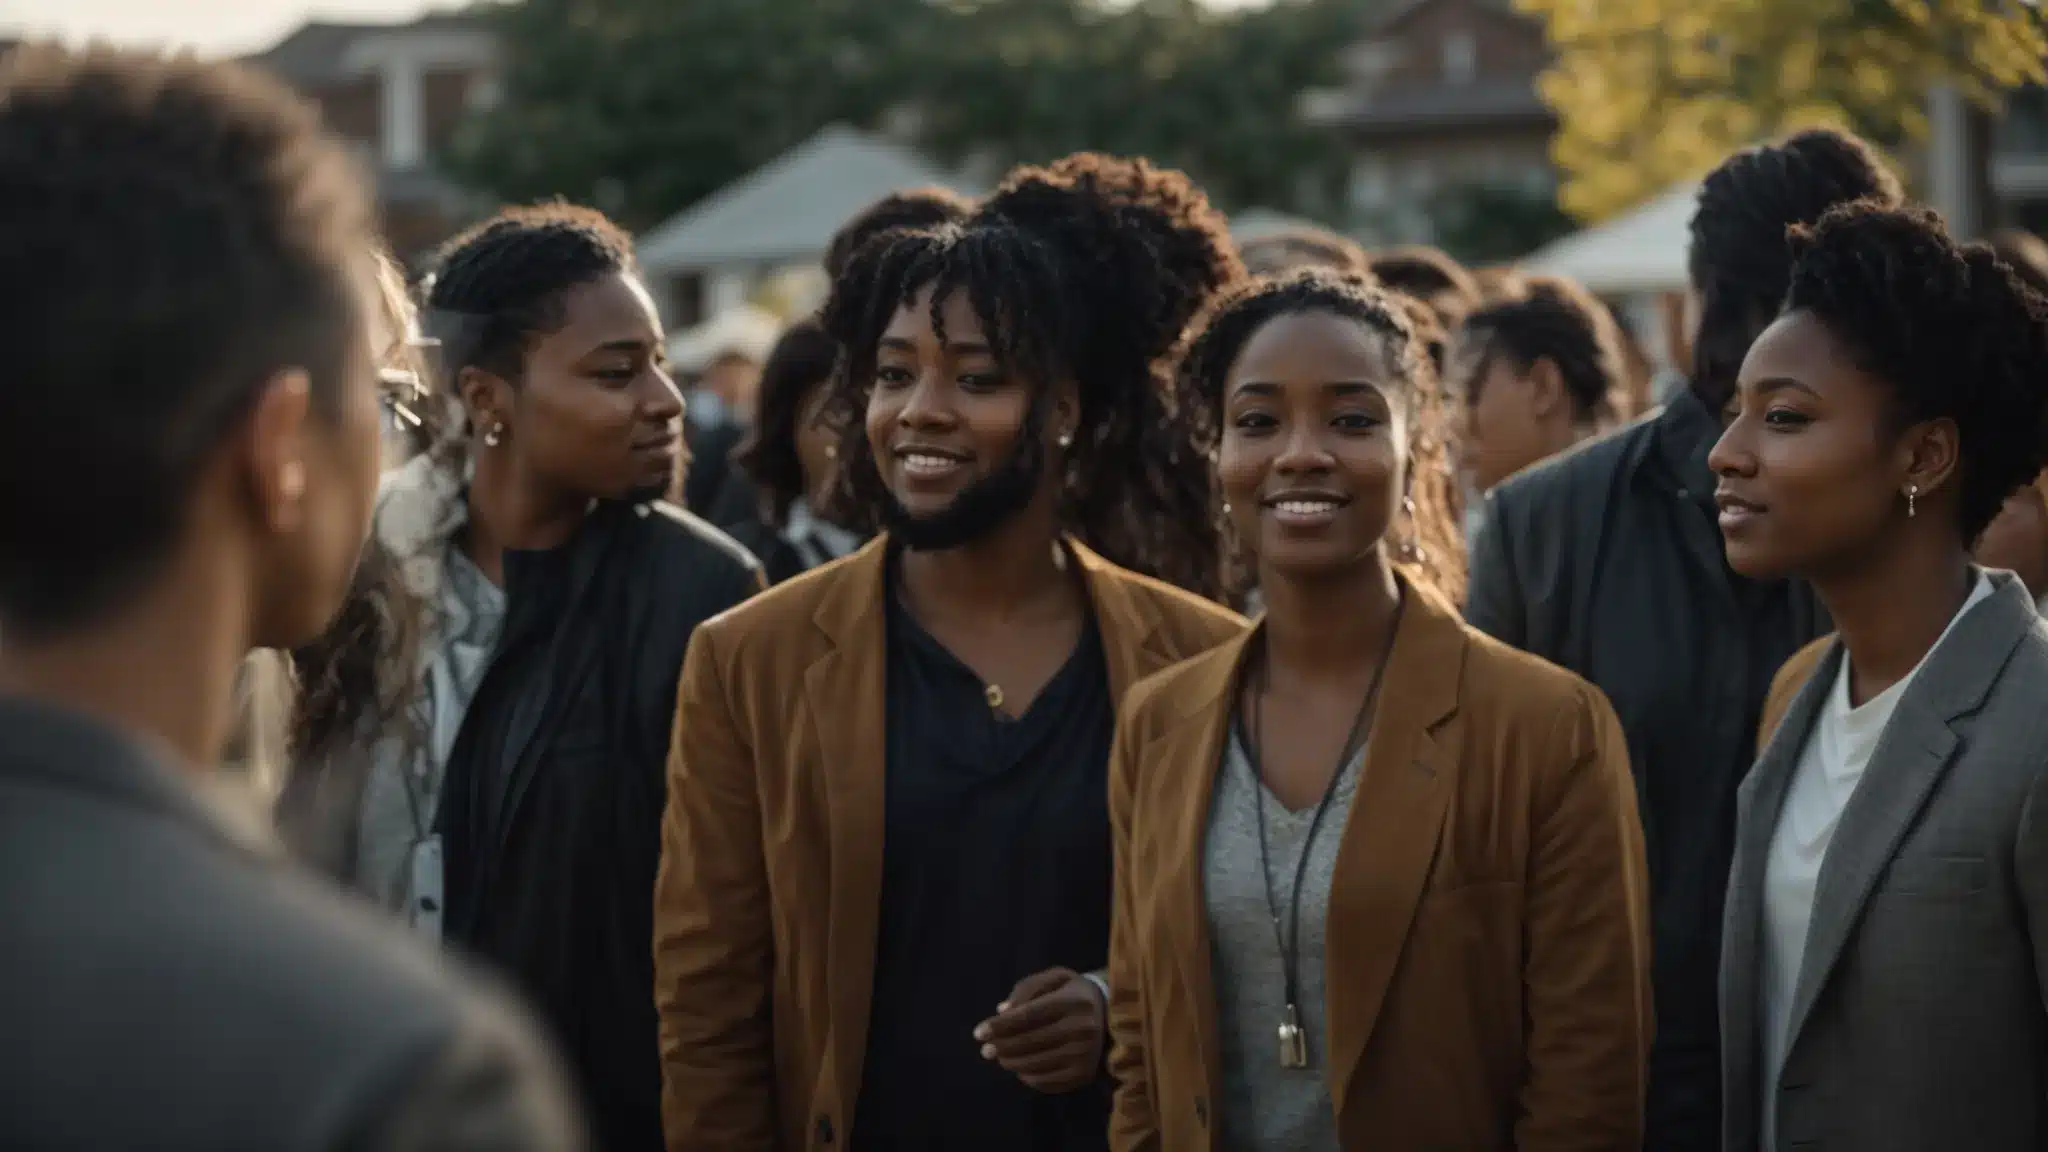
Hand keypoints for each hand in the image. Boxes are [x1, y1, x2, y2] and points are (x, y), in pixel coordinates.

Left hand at [972, 966, 1106, 1094]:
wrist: (1115, 1018)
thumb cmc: (1076, 994)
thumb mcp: (1056, 978)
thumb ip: (1027, 988)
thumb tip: (1001, 1011)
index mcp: (1072, 1001)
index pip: (1028, 1015)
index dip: (1000, 1026)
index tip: (978, 1033)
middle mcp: (1081, 1028)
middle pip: (1028, 1041)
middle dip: (1001, 1047)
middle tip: (985, 1050)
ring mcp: (1084, 1055)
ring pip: (1034, 1063)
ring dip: (1010, 1062)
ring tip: (1000, 1058)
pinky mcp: (1084, 1075)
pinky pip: (1046, 1081)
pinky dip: (1028, 1076)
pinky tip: (1021, 1068)